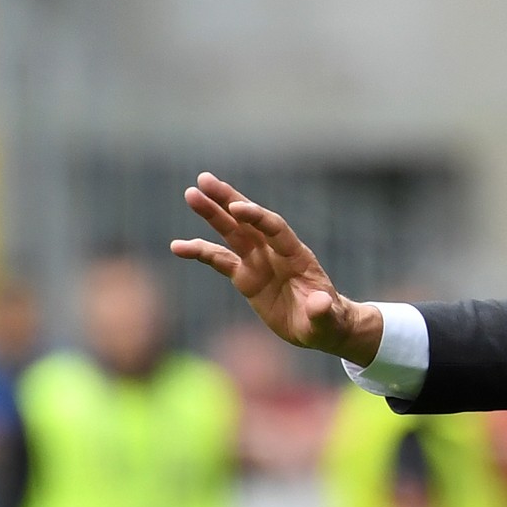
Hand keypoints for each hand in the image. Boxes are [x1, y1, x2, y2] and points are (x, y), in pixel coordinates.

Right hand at [169, 172, 381, 364]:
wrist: (321, 326)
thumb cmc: (328, 321)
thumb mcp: (328, 320)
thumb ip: (322, 311)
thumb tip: (319, 303)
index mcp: (297, 256)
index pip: (275, 229)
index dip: (257, 217)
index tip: (236, 207)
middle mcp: (275, 252)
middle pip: (249, 221)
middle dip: (228, 199)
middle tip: (204, 180)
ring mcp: (259, 261)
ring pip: (231, 232)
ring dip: (211, 214)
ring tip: (190, 194)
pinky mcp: (246, 276)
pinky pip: (218, 260)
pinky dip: (199, 252)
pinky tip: (178, 246)